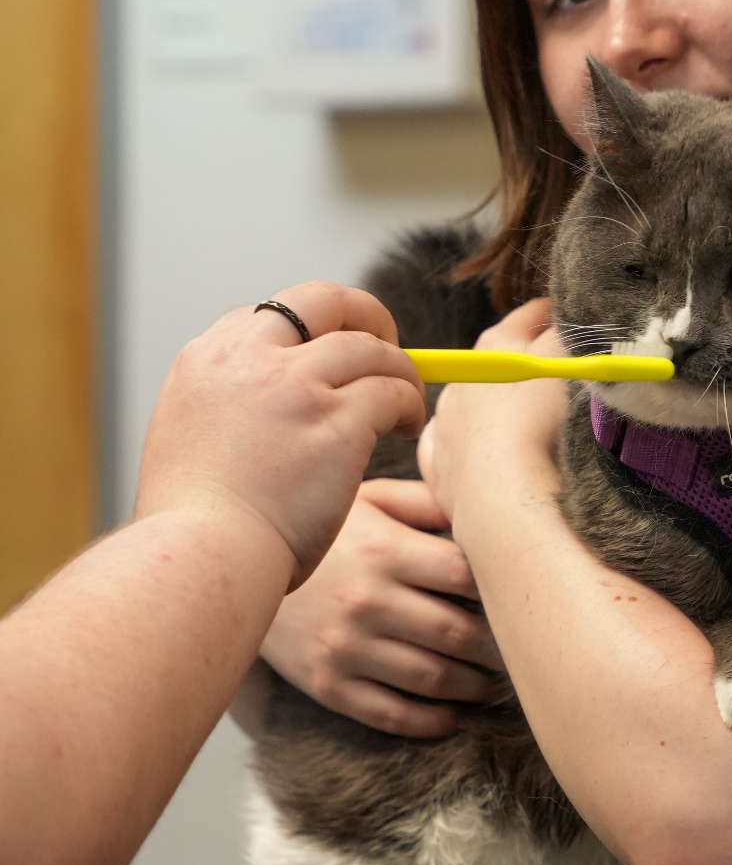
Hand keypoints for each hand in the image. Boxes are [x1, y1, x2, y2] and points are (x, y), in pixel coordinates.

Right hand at [134, 281, 426, 586]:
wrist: (199, 563)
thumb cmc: (196, 526)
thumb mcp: (189, 439)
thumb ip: (230, 405)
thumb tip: (276, 402)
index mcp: (206, 359)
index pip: (270, 314)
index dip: (310, 332)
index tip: (329, 358)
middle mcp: (249, 358)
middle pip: (326, 301)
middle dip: (367, 315)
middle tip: (388, 343)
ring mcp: (296, 386)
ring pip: (372, 347)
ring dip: (399, 369)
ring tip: (406, 401)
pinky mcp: (337, 421)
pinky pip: (393, 391)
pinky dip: (409, 403)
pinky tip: (407, 426)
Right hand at [261, 479, 504, 736]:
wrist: (232, 570)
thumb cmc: (322, 532)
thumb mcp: (368, 500)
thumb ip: (425, 501)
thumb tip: (483, 508)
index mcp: (384, 550)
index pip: (464, 575)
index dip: (501, 589)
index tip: (522, 598)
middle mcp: (368, 601)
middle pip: (457, 632)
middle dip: (499, 648)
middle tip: (524, 654)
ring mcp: (346, 647)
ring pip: (432, 677)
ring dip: (473, 686)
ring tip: (496, 684)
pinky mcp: (327, 685)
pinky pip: (390, 714)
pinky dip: (429, 721)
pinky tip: (452, 714)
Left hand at [418, 298, 568, 520]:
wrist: (507, 498)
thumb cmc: (542, 421)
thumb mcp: (571, 361)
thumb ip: (576, 336)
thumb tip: (582, 327)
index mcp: (495, 348)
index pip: (531, 315)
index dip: (558, 313)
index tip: (579, 322)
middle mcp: (462, 381)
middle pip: (500, 362)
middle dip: (527, 365)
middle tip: (562, 379)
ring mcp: (446, 426)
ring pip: (468, 404)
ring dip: (492, 407)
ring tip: (526, 424)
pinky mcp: (440, 470)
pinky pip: (445, 448)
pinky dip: (462, 446)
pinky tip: (480, 453)